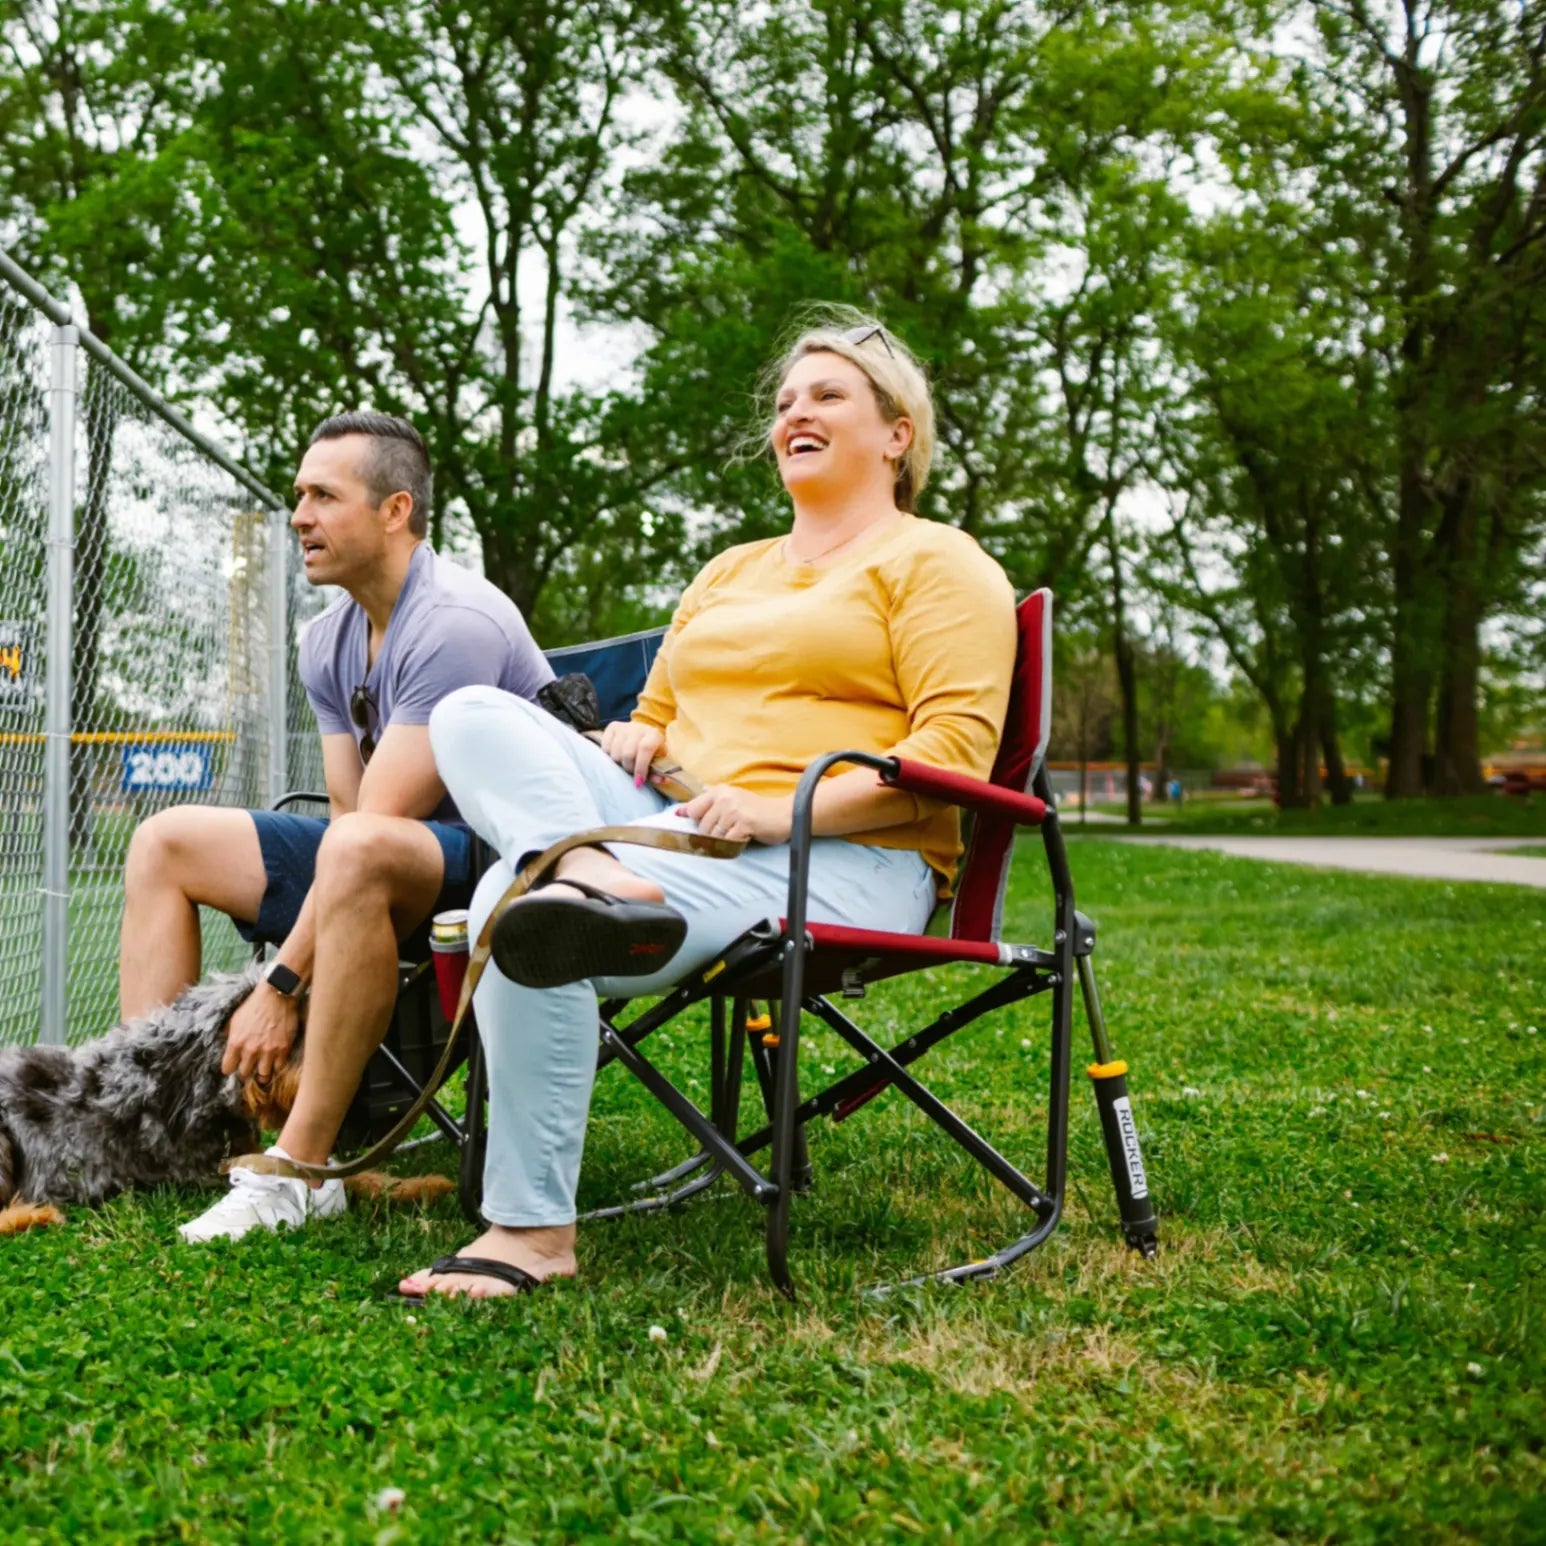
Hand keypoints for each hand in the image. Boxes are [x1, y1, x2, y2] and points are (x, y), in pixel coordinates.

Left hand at [222, 985, 300, 1080]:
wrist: (276, 995)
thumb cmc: (254, 1005)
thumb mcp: (234, 1019)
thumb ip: (229, 1036)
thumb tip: (225, 1046)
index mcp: (235, 1043)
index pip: (227, 1069)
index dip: (230, 1067)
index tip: (234, 1064)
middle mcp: (251, 1050)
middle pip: (244, 1073)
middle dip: (246, 1068)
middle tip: (250, 1063)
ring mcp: (268, 1050)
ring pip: (263, 1074)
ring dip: (262, 1069)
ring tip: (263, 1063)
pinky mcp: (284, 1048)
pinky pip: (279, 1067)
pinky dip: (277, 1064)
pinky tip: (275, 1058)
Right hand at [599, 720, 664, 785]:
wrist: (644, 734)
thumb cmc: (652, 751)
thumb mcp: (659, 760)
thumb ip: (657, 772)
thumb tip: (659, 780)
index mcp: (653, 735)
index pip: (645, 748)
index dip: (641, 767)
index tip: (639, 780)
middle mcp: (637, 728)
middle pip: (627, 753)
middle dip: (629, 768)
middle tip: (632, 772)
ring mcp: (623, 727)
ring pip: (615, 753)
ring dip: (619, 763)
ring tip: (625, 763)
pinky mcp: (612, 727)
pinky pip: (605, 748)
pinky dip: (610, 756)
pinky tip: (618, 755)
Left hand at [678, 785, 792, 844]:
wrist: (784, 815)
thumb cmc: (756, 811)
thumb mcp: (731, 801)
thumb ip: (707, 806)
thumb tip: (679, 812)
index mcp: (719, 791)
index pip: (693, 809)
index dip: (693, 822)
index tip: (695, 829)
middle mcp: (725, 798)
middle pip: (702, 826)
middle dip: (711, 835)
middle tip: (728, 833)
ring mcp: (734, 810)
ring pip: (713, 835)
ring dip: (723, 840)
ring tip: (736, 834)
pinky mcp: (744, 823)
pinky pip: (727, 841)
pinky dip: (733, 844)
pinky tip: (743, 838)